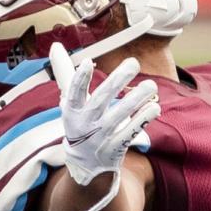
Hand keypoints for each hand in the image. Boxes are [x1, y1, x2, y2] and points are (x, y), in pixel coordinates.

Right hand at [49, 43, 159, 210]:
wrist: (86, 164)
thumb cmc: (80, 124)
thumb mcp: (70, 103)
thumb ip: (66, 75)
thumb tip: (56, 45)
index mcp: (71, 111)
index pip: (73, 93)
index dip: (79, 79)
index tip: (89, 63)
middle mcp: (85, 124)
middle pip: (100, 101)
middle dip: (116, 81)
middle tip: (133, 62)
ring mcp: (101, 137)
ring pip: (119, 116)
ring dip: (136, 99)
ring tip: (151, 84)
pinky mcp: (116, 148)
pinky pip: (130, 132)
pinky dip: (142, 119)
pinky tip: (154, 107)